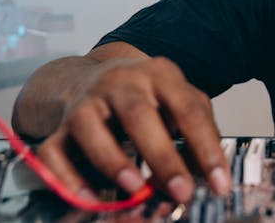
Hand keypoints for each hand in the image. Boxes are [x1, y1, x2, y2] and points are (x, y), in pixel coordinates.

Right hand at [36, 57, 230, 202]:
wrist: (93, 76)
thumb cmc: (146, 97)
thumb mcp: (178, 101)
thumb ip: (196, 133)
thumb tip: (206, 176)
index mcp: (160, 74)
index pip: (188, 109)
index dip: (206, 148)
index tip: (219, 183)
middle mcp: (121, 82)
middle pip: (138, 114)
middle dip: (162, 156)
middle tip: (182, 191)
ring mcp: (86, 101)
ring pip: (91, 127)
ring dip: (113, 161)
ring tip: (136, 189)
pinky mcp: (60, 126)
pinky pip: (54, 152)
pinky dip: (69, 178)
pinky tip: (92, 198)